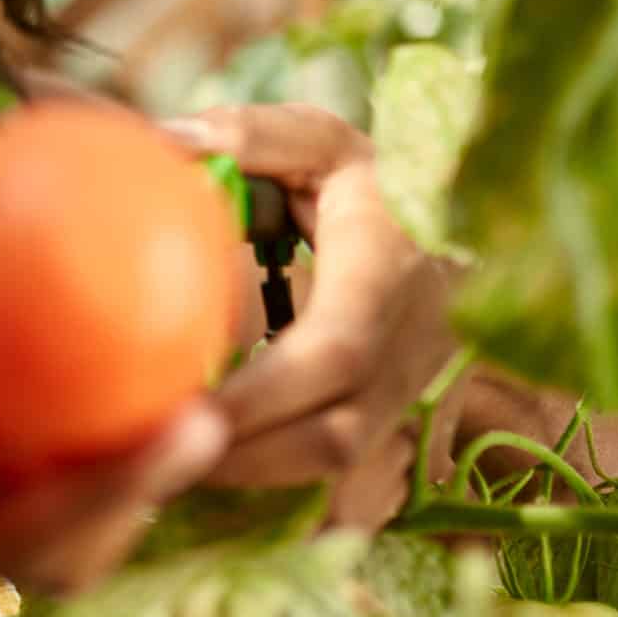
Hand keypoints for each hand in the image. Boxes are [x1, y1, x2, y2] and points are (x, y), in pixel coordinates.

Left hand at [164, 104, 462, 527]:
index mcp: (387, 276)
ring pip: (336, 468)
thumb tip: (166, 142)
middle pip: (333, 437)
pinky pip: (341, 478)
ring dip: (251, 476)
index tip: (186, 408)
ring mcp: (406, 396)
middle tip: (149, 454)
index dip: (263, 394)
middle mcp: (407, 350)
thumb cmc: (375, 179)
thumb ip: (251, 135)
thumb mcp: (322, 141)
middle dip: (241, 457)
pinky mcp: (393, 423)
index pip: (334, 354)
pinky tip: (208, 469)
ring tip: (165, 466)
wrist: (468, 228)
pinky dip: (275, 481)